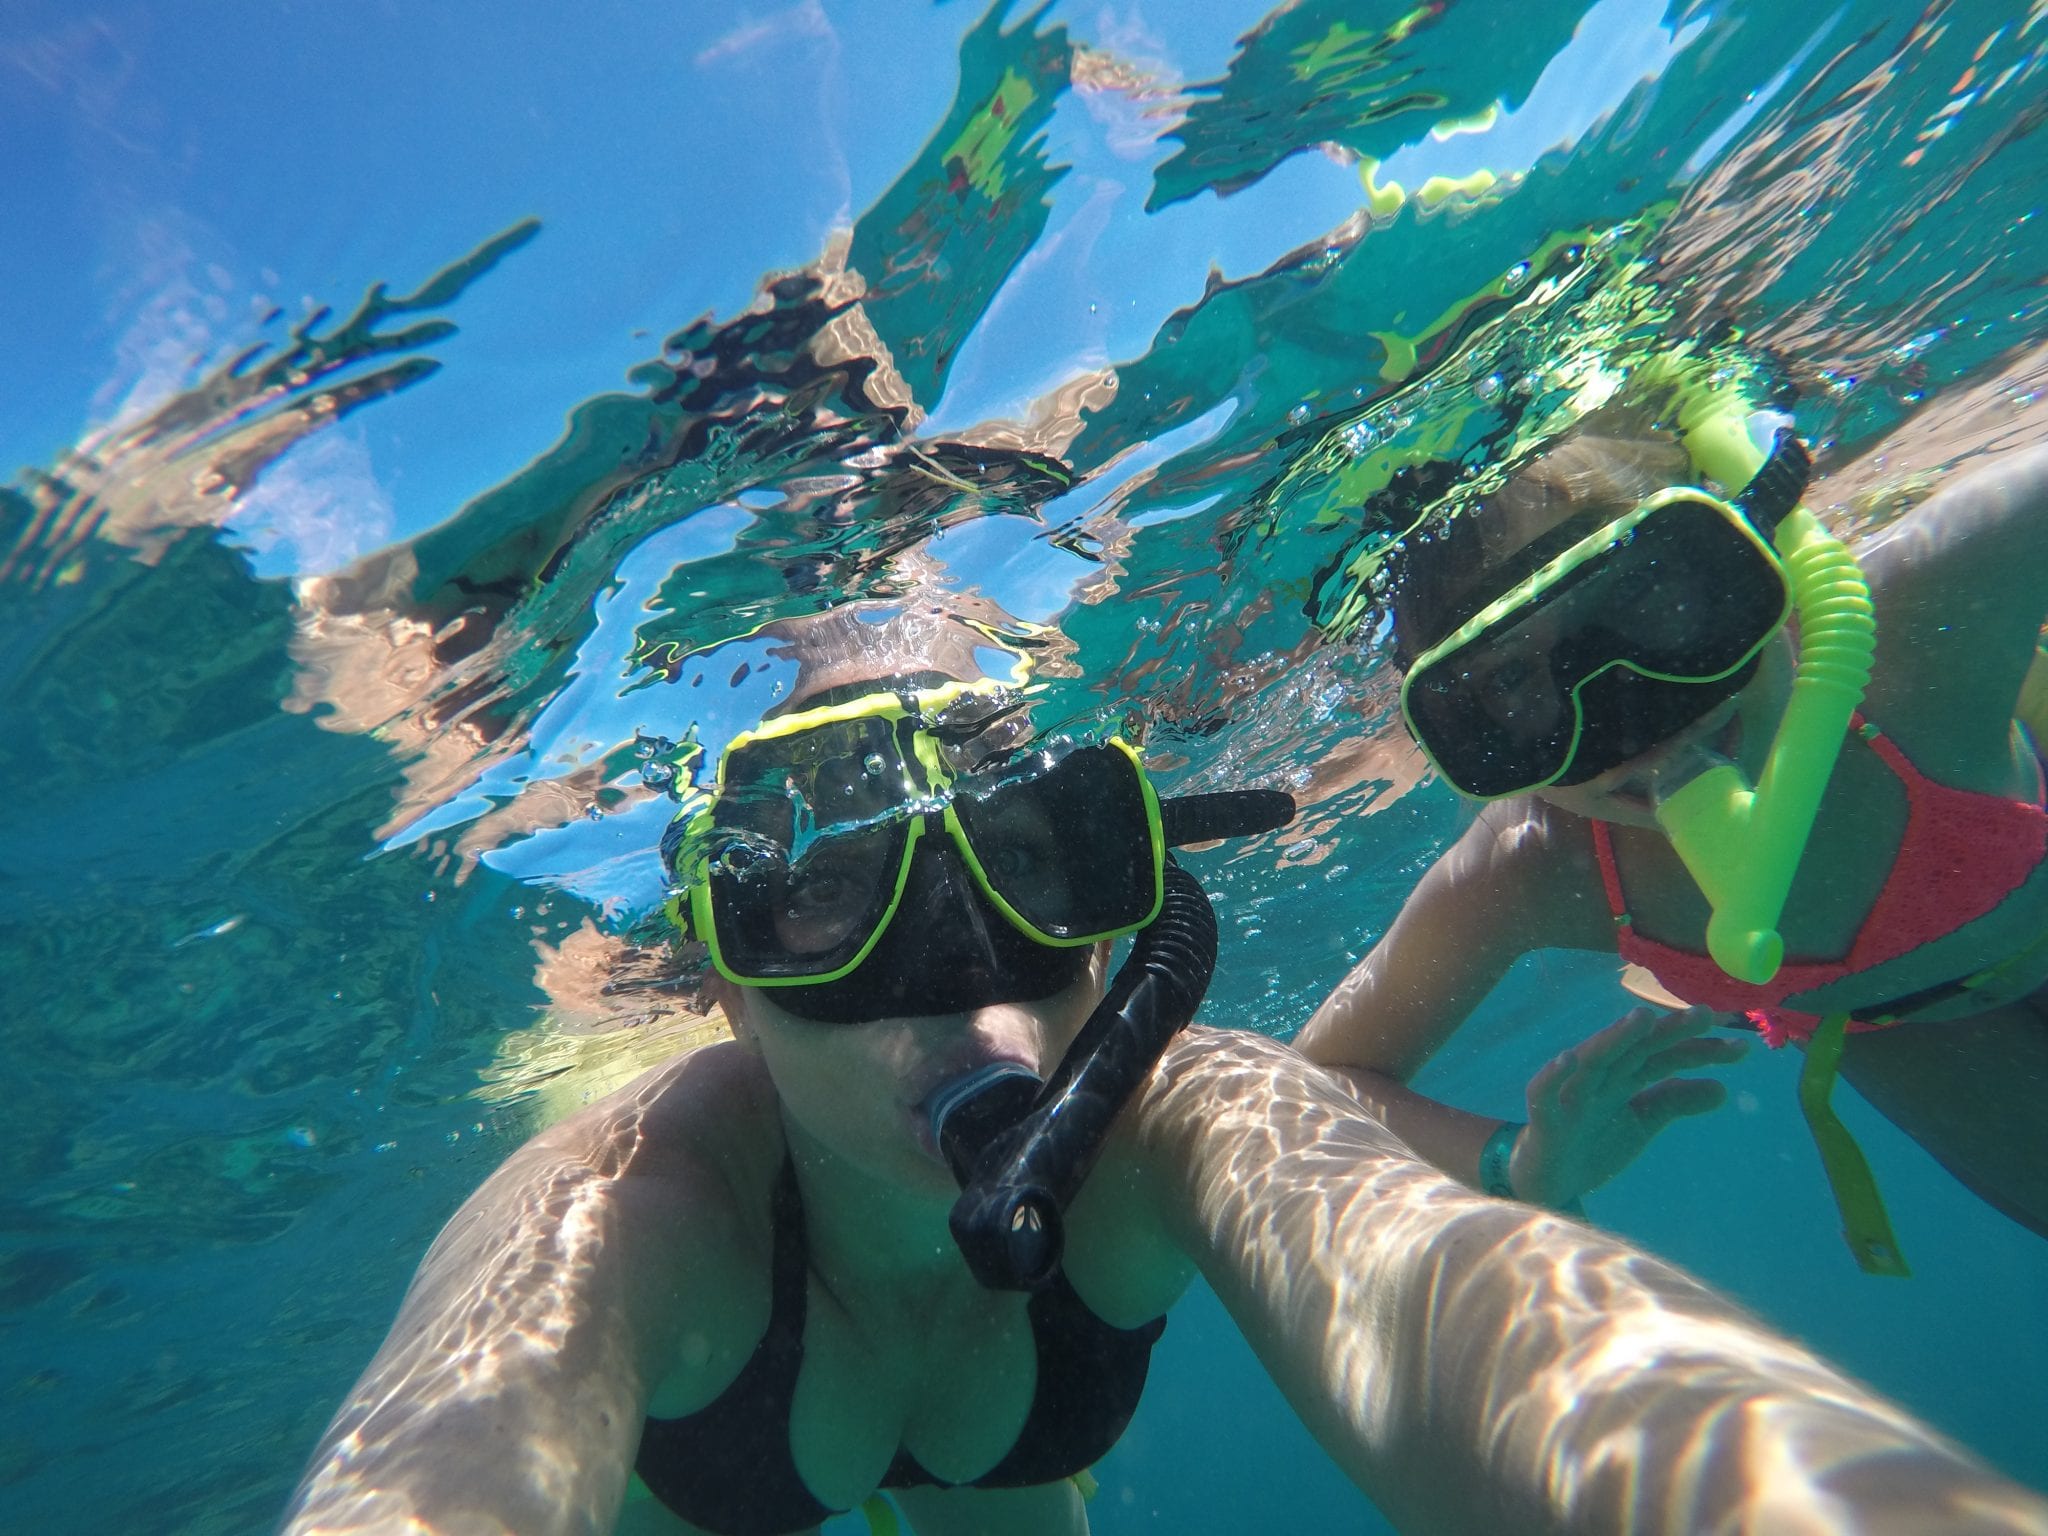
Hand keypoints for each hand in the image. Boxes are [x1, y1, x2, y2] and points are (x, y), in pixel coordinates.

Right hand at [1510, 1006, 1746, 1208]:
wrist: (1547, 1183)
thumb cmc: (1592, 1143)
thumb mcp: (1641, 1123)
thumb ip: (1674, 1103)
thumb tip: (1723, 1089)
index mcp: (1624, 1078)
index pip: (1665, 1057)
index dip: (1700, 1050)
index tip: (1741, 1047)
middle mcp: (1600, 1078)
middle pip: (1635, 1049)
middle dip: (1668, 1031)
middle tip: (1706, 1015)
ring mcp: (1571, 1095)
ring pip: (1592, 1060)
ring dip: (1613, 1038)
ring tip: (1641, 1019)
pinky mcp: (1544, 1118)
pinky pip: (1543, 1093)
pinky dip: (1553, 1075)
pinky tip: (1568, 1059)